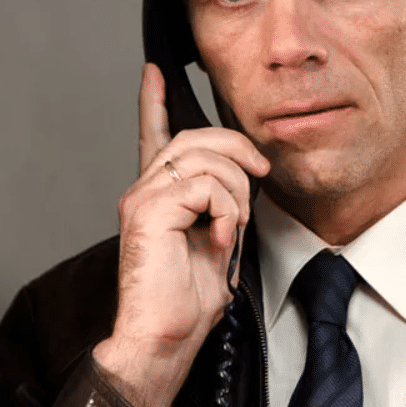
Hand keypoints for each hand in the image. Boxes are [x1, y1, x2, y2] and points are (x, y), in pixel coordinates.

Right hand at [92, 63, 269, 406]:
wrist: (167, 335)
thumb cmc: (190, 296)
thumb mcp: (218, 235)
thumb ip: (223, 201)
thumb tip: (248, 174)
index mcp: (159, 193)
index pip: (154, 135)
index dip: (154, 102)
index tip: (154, 71)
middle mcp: (144, 189)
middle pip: (197, 137)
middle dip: (240, 149)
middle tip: (262, 175)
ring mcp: (142, 197)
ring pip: (207, 159)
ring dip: (238, 191)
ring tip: (234, 226)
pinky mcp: (148, 211)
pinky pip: (206, 187)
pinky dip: (227, 212)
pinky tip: (220, 239)